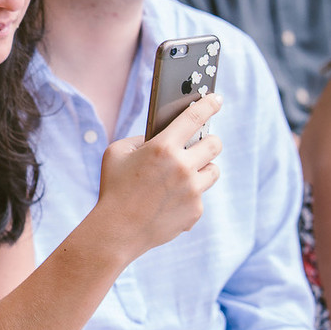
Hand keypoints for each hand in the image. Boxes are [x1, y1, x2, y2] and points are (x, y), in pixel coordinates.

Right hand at [93, 93, 222, 256]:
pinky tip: (169, 202)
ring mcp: (192, 190)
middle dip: (209, 140)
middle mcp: (182, 167)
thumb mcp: (116, 153)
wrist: (118, 229)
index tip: (217, 99)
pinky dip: (189, 196)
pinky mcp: (196, 211)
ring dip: (202, 168)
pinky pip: (200, 196)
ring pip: (213, 170)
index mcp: (162, 147)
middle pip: (214, 144)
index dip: (209, 104)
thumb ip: (140, 139)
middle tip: (201, 143)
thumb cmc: (113, 188)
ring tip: (184, 175)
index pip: (194, 117)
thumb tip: (159, 137)